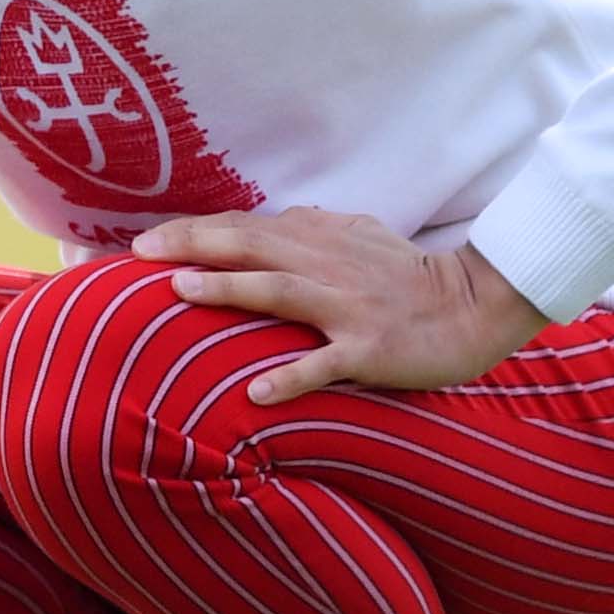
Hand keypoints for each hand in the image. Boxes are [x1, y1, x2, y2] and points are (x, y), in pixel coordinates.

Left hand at [129, 208, 553, 405]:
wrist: (475, 305)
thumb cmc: (412, 275)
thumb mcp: (359, 238)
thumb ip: (313, 229)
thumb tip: (272, 221)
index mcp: (320, 238)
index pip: (243, 227)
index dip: (191, 231)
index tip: (142, 240)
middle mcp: (327, 265)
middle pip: (249, 247)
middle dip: (191, 245)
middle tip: (138, 251)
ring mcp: (348, 306)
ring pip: (279, 291)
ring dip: (228, 289)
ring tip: (180, 290)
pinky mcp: (369, 348)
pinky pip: (324, 364)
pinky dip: (289, 376)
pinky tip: (255, 392)